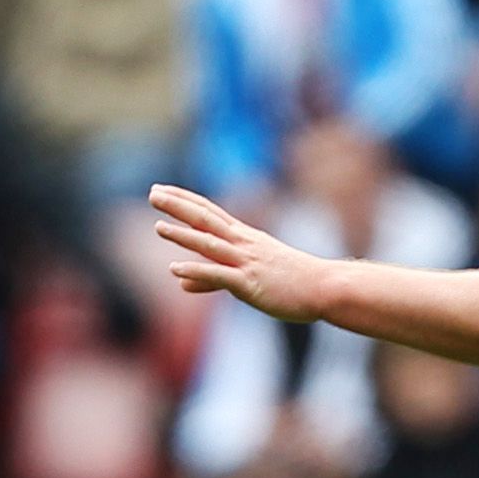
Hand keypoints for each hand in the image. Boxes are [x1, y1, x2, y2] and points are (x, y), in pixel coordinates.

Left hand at [150, 185, 332, 322]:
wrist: (325, 288)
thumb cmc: (294, 281)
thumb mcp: (251, 276)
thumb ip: (212, 278)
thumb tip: (181, 284)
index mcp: (246, 238)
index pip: (210, 213)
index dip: (185, 200)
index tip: (163, 189)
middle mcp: (244, 245)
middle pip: (206, 220)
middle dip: (178, 207)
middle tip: (153, 193)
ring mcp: (247, 263)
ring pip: (210, 245)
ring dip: (184, 235)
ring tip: (158, 227)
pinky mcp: (250, 284)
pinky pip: (219, 276)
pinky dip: (197, 271)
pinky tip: (176, 268)